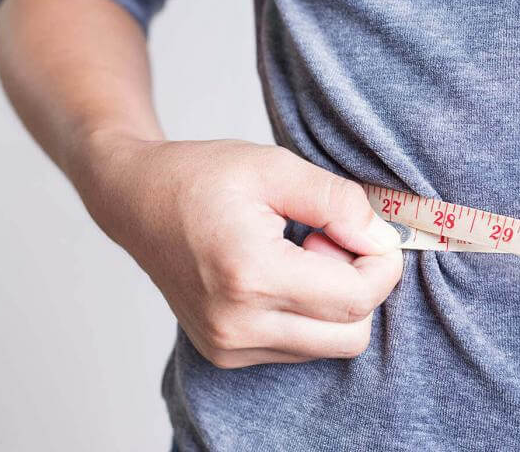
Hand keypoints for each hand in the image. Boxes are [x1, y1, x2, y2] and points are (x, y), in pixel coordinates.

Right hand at [71, 132, 402, 367]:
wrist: (136, 201)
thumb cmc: (198, 177)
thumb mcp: (274, 167)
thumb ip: (338, 202)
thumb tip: (383, 239)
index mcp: (250, 274)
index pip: (356, 297)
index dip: (382, 263)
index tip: (369, 230)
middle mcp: (237, 324)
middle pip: (351, 334)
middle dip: (362, 286)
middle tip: (329, 240)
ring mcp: (228, 346)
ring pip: (329, 346)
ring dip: (335, 303)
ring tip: (301, 256)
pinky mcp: (224, 353)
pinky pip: (298, 348)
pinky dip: (308, 315)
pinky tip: (283, 276)